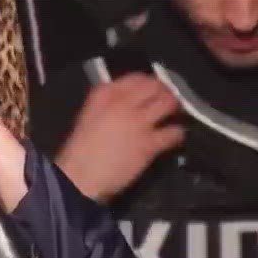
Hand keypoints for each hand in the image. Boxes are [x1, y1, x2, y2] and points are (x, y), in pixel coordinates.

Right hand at [54, 73, 184, 203]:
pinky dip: (177, 134)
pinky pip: (173, 132)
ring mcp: (138, 123)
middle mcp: (123, 103)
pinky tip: (174, 137)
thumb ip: (109, 105)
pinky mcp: (149, 144)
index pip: (136, 78)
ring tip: (174, 114)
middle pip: (154, 87)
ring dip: (174, 108)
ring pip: (167, 104)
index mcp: (105, 94)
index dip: (149, 82)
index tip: (153, 89)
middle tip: (168, 100)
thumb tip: (129, 102)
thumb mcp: (91, 116)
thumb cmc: (81, 150)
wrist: (80, 178)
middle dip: (165, 92)